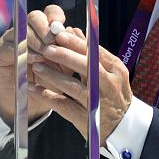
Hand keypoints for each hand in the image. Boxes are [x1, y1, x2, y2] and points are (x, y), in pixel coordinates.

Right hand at [0, 5, 67, 124]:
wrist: (32, 102)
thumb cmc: (52, 81)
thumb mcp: (65, 67)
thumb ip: (69, 51)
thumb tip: (74, 30)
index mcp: (45, 29)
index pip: (50, 12)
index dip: (55, 16)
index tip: (61, 28)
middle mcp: (28, 30)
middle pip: (35, 16)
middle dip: (45, 28)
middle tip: (53, 41)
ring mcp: (12, 38)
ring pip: (23, 30)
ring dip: (36, 41)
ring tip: (45, 54)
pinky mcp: (0, 51)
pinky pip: (11, 46)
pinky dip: (25, 52)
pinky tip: (35, 60)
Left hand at [29, 25, 132, 145]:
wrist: (124, 128)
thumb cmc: (114, 94)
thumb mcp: (110, 71)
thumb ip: (92, 51)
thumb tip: (73, 30)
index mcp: (116, 69)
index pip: (95, 51)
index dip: (76, 42)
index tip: (60, 34)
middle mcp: (108, 85)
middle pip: (86, 67)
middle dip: (64, 56)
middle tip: (46, 48)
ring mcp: (97, 102)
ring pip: (72, 86)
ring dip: (52, 75)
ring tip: (36, 66)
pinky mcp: (85, 118)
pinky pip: (63, 105)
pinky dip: (47, 96)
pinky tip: (34, 88)